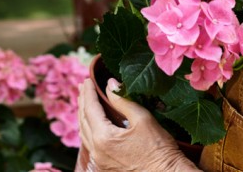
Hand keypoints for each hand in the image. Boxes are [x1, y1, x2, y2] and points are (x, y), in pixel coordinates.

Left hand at [77, 76, 199, 171]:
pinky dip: (89, 129)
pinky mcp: (105, 166)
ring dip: (84, 116)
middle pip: (83, 121)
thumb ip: (123, 100)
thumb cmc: (158, 148)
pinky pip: (91, 144)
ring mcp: (100, 161)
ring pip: (84, 134)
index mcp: (103, 138)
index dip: (88, 92)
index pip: (90, 109)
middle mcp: (97, 151)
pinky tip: (93, 124)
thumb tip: (110, 84)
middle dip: (83, 102)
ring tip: (85, 102)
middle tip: (83, 87)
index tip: (87, 79)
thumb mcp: (143, 119)